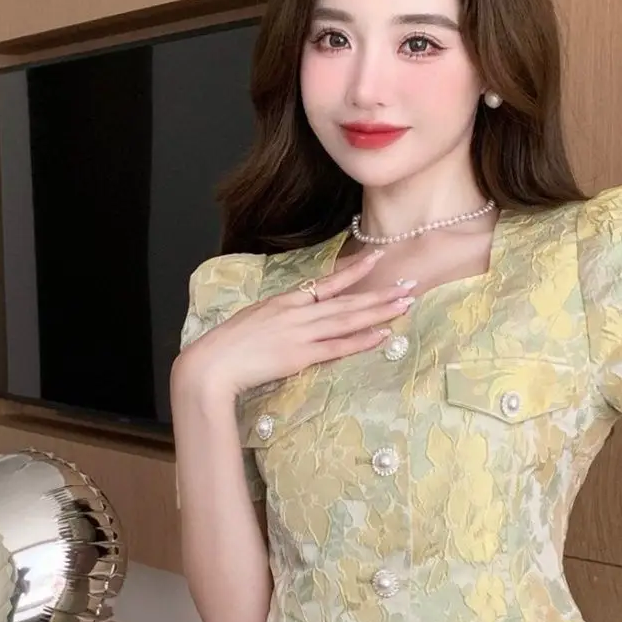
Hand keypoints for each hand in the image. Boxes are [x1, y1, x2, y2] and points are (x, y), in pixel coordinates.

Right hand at [177, 248, 416, 397]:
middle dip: (379, 293)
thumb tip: (297, 316)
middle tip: (409, 285)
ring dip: (378, 312)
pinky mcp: (299, 355)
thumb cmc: (228, 346)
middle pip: (346, 300)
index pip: (327, 282)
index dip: (353, 270)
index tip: (376, 258)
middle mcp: (297, 312)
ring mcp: (300, 333)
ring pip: (347, 320)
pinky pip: (336, 347)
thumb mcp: (255, 320)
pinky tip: (380, 335)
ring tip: (404, 305)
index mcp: (285, 301)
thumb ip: (279, 317)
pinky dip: (360, 340)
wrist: (212, 363)